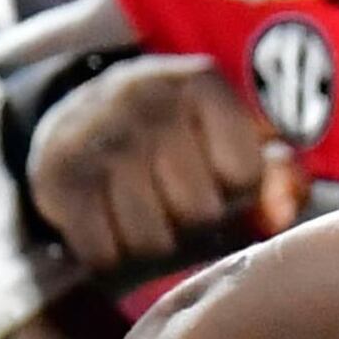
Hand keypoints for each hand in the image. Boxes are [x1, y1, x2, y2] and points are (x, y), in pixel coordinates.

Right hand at [24, 55, 303, 279]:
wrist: (78, 120)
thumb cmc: (176, 144)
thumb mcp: (232, 142)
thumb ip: (278, 178)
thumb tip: (280, 211)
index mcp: (199, 82)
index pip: (244, 175)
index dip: (234, 191)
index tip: (214, 173)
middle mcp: (144, 97)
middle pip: (198, 212)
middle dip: (193, 221)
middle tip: (173, 199)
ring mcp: (95, 135)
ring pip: (150, 241)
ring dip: (152, 244)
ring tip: (143, 213)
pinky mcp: (57, 176)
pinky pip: (104, 254)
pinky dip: (111, 256)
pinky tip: (109, 225)